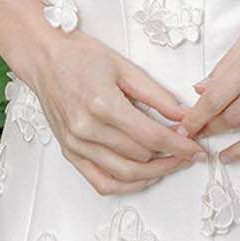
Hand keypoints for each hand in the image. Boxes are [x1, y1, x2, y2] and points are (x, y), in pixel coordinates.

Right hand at [21, 27, 209, 195]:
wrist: (43, 56)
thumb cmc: (81, 55)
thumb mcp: (124, 67)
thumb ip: (156, 94)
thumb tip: (184, 115)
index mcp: (103, 104)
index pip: (151, 136)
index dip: (179, 145)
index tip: (197, 148)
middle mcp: (87, 130)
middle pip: (140, 157)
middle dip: (171, 158)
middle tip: (189, 153)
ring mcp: (76, 145)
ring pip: (124, 174)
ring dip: (154, 173)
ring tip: (172, 164)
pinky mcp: (69, 153)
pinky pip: (100, 182)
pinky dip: (125, 186)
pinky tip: (143, 177)